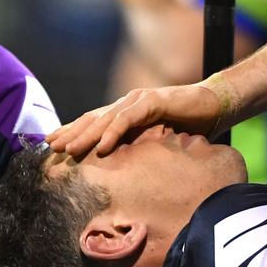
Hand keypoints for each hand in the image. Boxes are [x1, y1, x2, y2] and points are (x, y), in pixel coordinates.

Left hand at [46, 84, 219, 155]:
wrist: (216, 105)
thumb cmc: (191, 123)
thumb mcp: (160, 138)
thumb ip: (142, 144)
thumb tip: (126, 166)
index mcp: (129, 112)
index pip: (96, 122)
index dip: (75, 132)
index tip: (55, 146)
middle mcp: (129, 103)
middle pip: (93, 119)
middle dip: (71, 133)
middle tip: (51, 148)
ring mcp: (140, 100)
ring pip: (106, 119)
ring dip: (85, 135)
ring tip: (68, 149)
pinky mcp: (153, 102)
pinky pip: (128, 119)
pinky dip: (113, 132)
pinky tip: (101, 146)